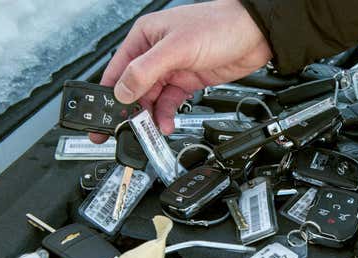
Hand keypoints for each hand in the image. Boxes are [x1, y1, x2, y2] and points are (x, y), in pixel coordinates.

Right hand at [90, 0, 272, 142]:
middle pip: (133, 89)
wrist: (256, 35)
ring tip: (148, 132)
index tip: (101, 118)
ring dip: (149, 117)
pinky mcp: (188, 82)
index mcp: (145, 37)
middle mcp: (155, 54)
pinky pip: (170, 103)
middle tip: (123, 132)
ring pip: (152, 99)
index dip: (108, 95)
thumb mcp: (177, 48)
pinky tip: (165, 125)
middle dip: (128, 111)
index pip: (117, 70)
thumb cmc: (220, 25)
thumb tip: (123, 91)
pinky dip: (166, 116)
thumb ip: (146, 70)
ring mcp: (173, 69)